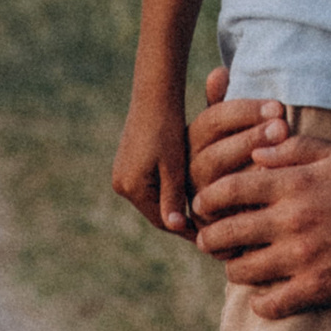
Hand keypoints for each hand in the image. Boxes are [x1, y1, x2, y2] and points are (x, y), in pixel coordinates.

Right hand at [112, 83, 195, 236]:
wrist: (154, 95)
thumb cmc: (167, 127)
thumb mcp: (173, 164)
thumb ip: (172, 196)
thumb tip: (174, 226)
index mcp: (131, 187)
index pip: (162, 220)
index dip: (186, 229)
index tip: (209, 235)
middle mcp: (122, 183)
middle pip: (156, 211)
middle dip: (180, 220)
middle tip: (208, 229)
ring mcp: (123, 173)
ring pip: (154, 198)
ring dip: (175, 204)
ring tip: (203, 213)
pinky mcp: (129, 162)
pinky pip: (151, 185)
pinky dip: (168, 189)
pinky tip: (188, 189)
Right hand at [187, 62, 284, 206]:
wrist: (241, 212)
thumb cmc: (236, 159)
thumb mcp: (228, 130)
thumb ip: (221, 105)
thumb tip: (218, 72)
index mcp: (189, 143)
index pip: (210, 123)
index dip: (244, 112)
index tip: (277, 106)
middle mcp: (188, 173)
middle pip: (213, 154)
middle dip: (251, 137)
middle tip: (283, 125)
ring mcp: (198, 201)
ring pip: (223, 182)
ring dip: (255, 165)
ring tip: (285, 150)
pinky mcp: (213, 226)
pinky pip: (233, 211)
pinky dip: (257, 195)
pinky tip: (281, 181)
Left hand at [192, 127, 330, 316]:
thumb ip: (292, 148)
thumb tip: (254, 152)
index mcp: (294, 184)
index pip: (229, 190)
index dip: (206, 198)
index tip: (202, 205)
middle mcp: (292, 220)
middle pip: (225, 233)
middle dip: (210, 237)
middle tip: (210, 239)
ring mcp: (302, 257)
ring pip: (241, 271)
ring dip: (234, 268)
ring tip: (240, 263)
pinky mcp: (317, 288)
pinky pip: (270, 304)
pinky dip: (261, 302)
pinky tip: (264, 295)